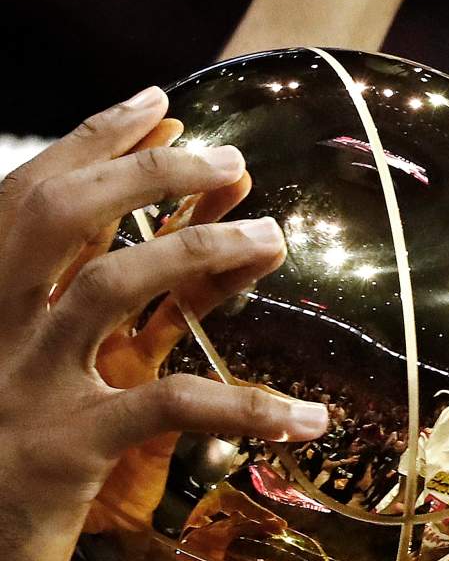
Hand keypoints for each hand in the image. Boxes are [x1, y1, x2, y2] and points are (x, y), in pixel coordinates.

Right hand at [0, 87, 328, 560]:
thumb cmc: (27, 455)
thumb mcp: (70, 368)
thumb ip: (120, 304)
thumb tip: (198, 230)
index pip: (35, 195)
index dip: (96, 141)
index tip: (161, 105)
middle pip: (61, 216)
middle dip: (147, 172)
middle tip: (228, 157)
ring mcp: (24, 385)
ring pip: (109, 288)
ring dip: (197, 251)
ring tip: (272, 236)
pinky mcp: (64, 450)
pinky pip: (170, 407)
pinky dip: (246, 407)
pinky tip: (308, 417)